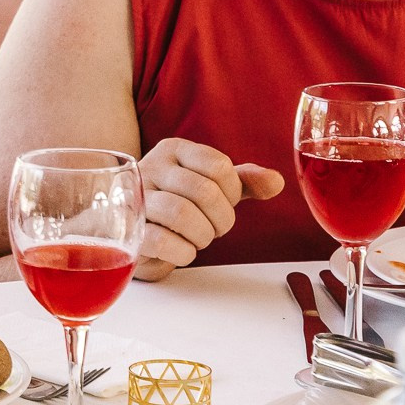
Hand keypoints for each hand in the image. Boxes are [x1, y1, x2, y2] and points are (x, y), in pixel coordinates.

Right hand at [134, 138, 283, 280]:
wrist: (129, 230)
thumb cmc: (176, 205)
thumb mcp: (210, 188)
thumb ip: (242, 182)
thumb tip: (276, 181)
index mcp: (174, 150)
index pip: (219, 166)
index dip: (232, 193)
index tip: (223, 205)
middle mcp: (151, 166)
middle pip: (204, 191)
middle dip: (221, 220)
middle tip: (214, 230)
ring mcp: (135, 197)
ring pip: (181, 213)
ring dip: (202, 236)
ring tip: (197, 240)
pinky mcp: (128, 229)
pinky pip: (163, 241)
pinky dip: (183, 253)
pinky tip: (180, 252)